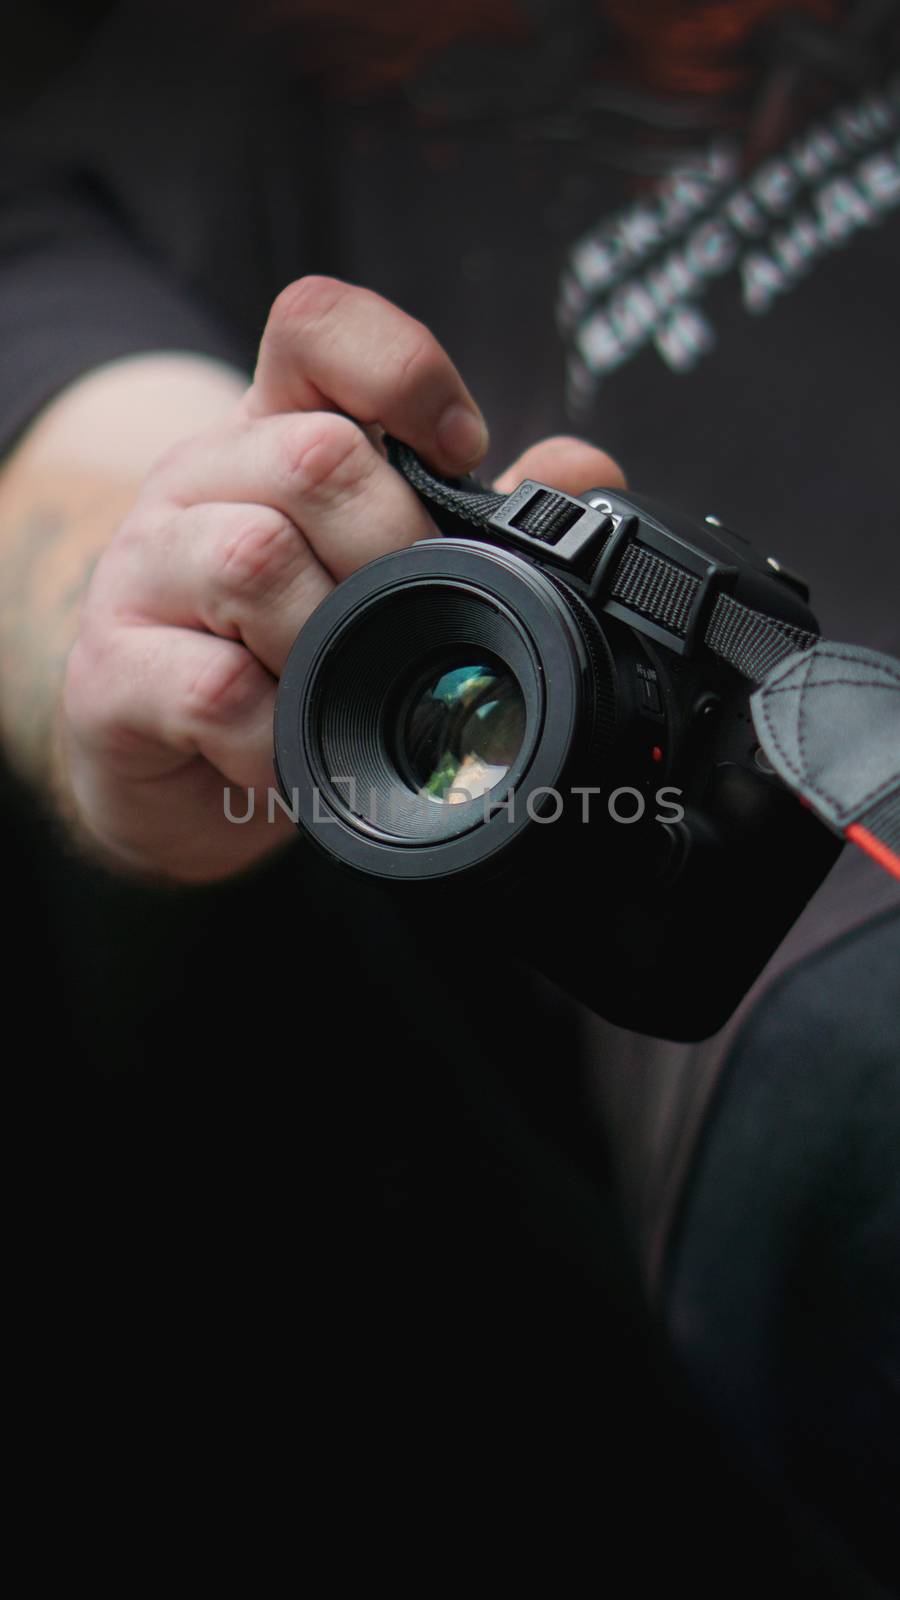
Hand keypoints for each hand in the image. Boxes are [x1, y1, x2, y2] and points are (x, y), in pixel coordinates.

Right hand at [61, 277, 622, 881]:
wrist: (166, 763)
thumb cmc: (278, 650)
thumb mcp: (377, 572)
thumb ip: (481, 521)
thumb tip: (585, 473)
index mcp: (271, 438)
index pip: (316, 328)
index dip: (400, 368)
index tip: (461, 449)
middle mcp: (201, 484)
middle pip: (311, 453)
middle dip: (395, 548)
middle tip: (409, 616)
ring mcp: (143, 572)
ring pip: (251, 559)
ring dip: (328, 641)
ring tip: (337, 688)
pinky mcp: (113, 671)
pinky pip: (212, 689)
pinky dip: (275, 735)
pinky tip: (287, 752)